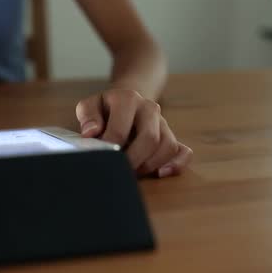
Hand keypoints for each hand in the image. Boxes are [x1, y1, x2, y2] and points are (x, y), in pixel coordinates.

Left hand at [75, 89, 192, 177]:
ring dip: (150, 165)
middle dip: (133, 160)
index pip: (120, 129)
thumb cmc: (104, 109)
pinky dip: (176, 164)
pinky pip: (183, 151)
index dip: (110, 148)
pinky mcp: (172, 136)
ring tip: (132, 172)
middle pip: (149, 138)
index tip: (101, 158)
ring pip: (167, 146)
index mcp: (127, 98)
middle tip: (118, 170)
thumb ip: (88, 116)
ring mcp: (163, 123)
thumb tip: (92, 133)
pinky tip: (160, 173)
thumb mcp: (90, 106)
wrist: (125, 102)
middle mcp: (149, 108)